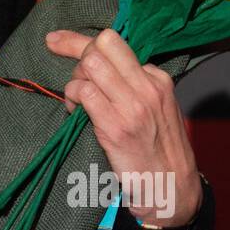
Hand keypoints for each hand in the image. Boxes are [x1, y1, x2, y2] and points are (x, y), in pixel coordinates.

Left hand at [45, 28, 202, 229]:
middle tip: (70, 75)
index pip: (113, 42)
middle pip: (100, 45)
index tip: (57, 41)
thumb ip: (132, 84)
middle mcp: (147, 86)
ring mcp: (133, 105)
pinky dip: (72, 99)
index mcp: (156, 79)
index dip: (79, 40)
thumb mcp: (155, 108)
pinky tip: (75, 113)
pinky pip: (84, 94)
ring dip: (74, 80)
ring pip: (90, 64)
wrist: (172, 189)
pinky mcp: (117, 127)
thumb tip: (95, 64)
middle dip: (73, 53)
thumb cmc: (157, 149)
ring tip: (76, 100)